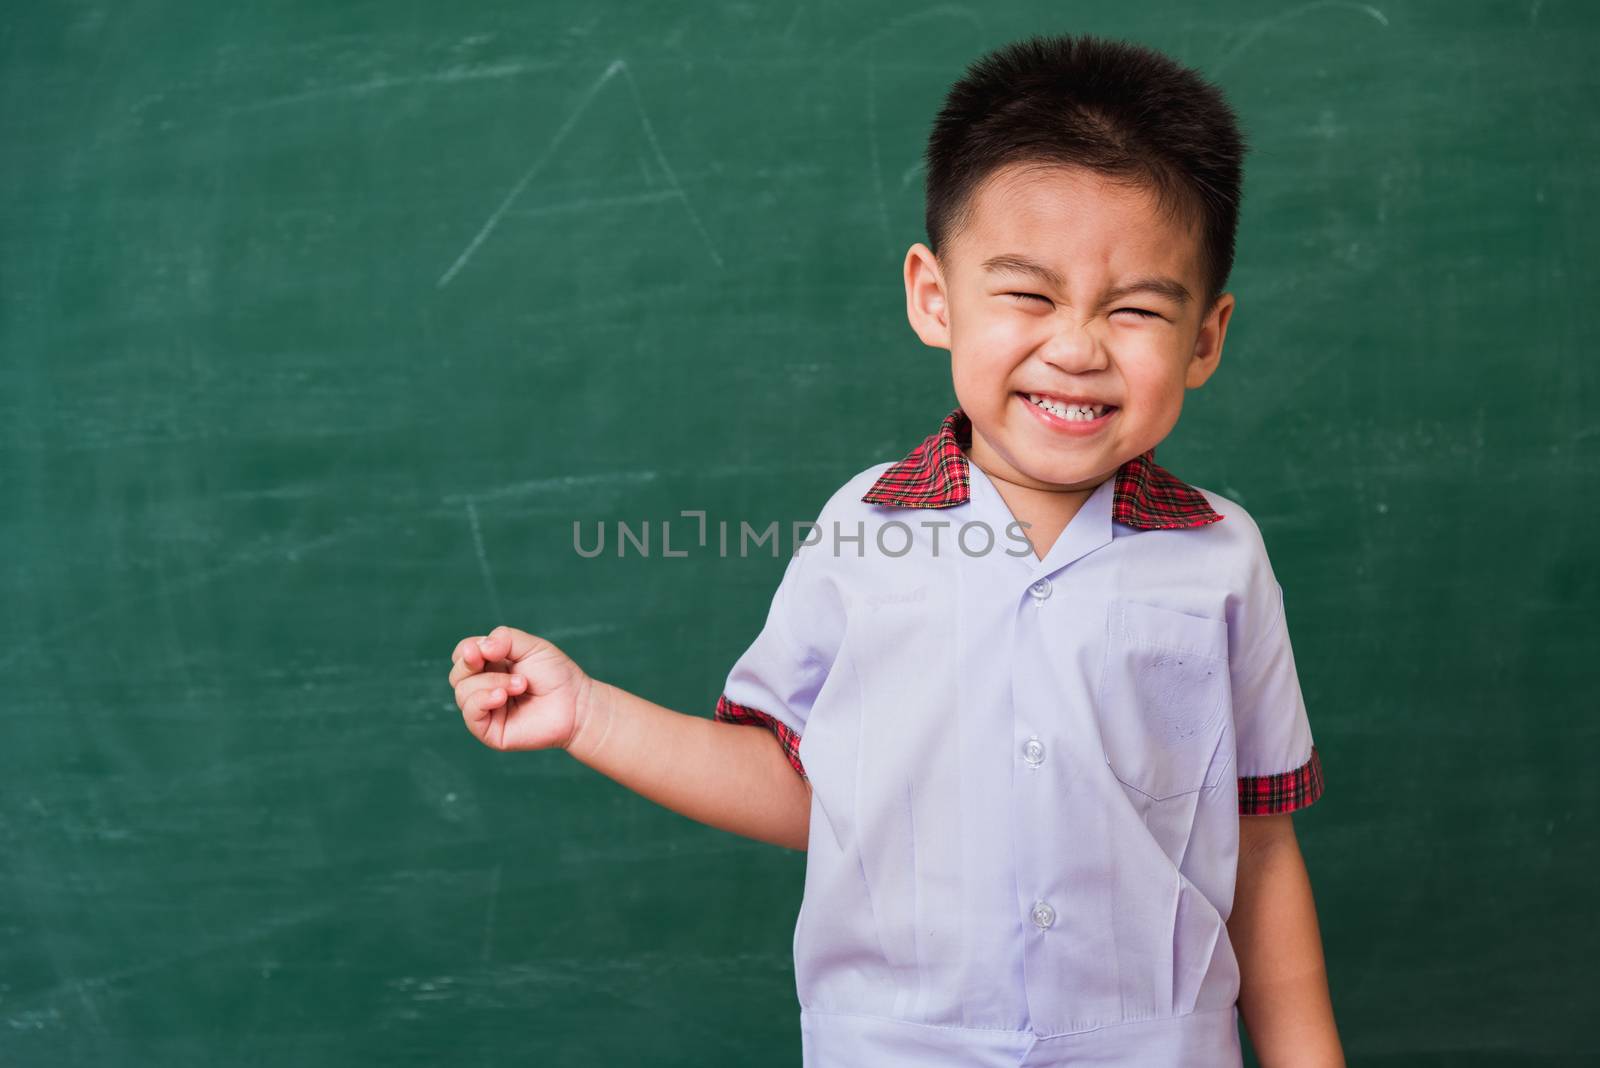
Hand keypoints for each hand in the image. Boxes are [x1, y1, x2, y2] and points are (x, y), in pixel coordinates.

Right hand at [448, 625, 591, 751]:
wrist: (576, 704)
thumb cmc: (556, 675)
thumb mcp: (531, 646)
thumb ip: (504, 639)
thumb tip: (478, 648)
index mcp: (490, 665)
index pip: (463, 654)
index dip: (468, 650)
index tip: (484, 649)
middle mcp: (484, 687)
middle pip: (457, 673)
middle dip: (474, 664)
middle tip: (500, 661)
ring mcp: (486, 710)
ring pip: (463, 691)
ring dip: (491, 682)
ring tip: (521, 683)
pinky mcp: (489, 730)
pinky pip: (470, 713)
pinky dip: (482, 699)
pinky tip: (502, 696)